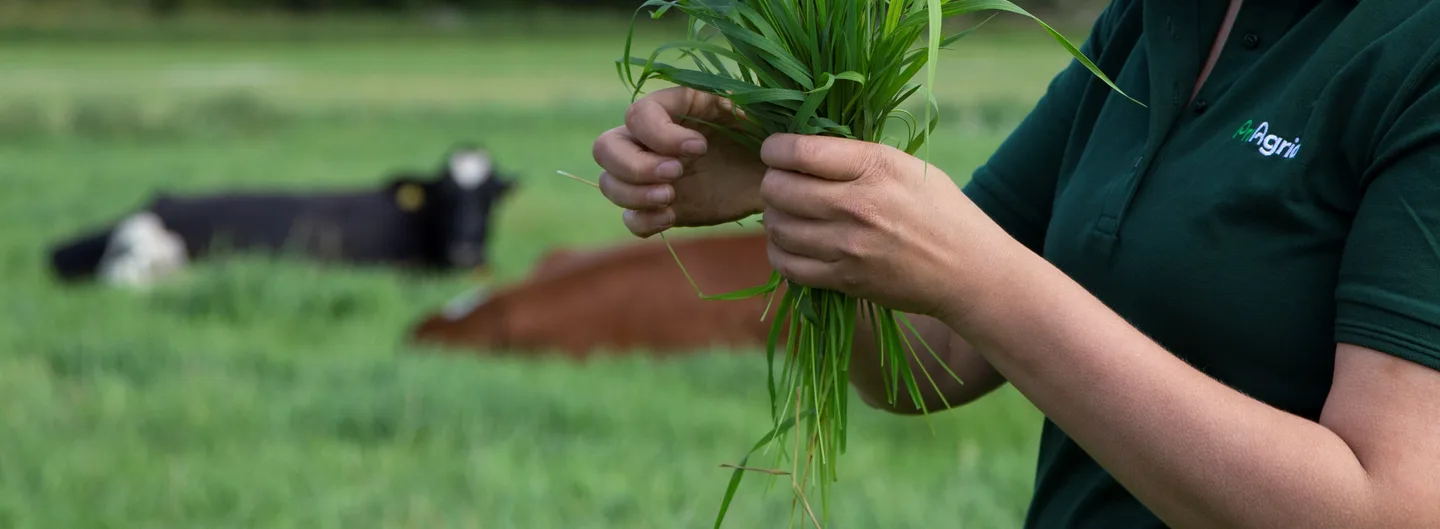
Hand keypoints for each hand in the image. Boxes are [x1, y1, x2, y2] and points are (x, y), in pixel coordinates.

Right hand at [592, 87, 768, 236]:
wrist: (780, 184)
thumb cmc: (771, 142)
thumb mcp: (761, 117)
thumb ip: (738, 107)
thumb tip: (723, 105)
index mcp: (674, 107)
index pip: (638, 114)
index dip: (660, 134)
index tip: (700, 149)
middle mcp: (652, 139)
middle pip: (606, 147)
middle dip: (634, 166)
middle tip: (676, 176)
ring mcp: (651, 175)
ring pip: (609, 183)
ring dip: (633, 195)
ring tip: (671, 199)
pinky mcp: (658, 207)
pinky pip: (628, 218)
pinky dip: (642, 221)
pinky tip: (671, 217)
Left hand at [758, 133, 1010, 319]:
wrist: (968, 270)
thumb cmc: (938, 210)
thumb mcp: (905, 166)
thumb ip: (854, 156)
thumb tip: (800, 147)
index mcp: (875, 167)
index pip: (799, 151)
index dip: (774, 148)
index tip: (774, 150)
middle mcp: (858, 205)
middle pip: (778, 189)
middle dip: (771, 182)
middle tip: (781, 182)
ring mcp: (849, 247)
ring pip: (777, 227)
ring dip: (773, 216)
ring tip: (786, 212)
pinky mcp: (845, 280)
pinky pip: (788, 266)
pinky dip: (780, 252)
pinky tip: (791, 243)